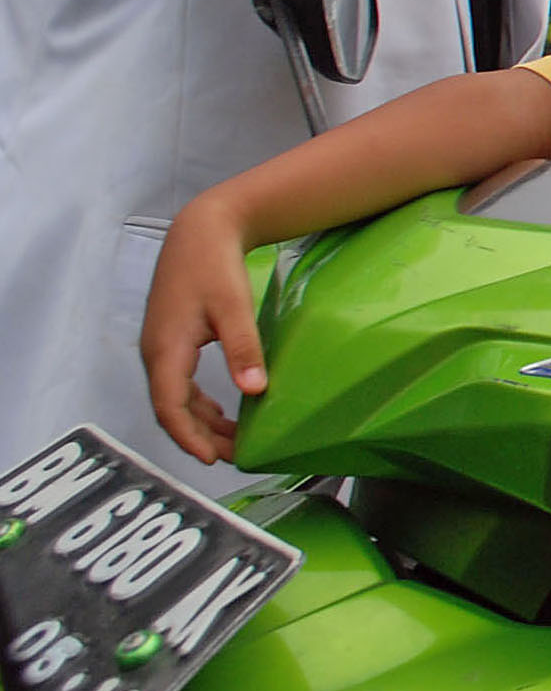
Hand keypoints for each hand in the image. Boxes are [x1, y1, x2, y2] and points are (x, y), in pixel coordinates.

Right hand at [141, 197, 265, 464]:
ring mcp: (161, 347)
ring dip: (202, 421)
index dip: (189, 437)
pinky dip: (199, 402)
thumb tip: (254, 390)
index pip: (170, 407)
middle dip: (199, 436)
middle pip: (172, 408)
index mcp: (165, 350)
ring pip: (177, 398)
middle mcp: (156, 353)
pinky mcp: (172, 341)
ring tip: (233, 441)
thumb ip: (243, 349)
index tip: (213, 459)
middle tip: (234, 457)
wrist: (199, 231)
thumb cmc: (214, 266)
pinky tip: (222, 412)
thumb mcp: (233, 307)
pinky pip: (181, 383)